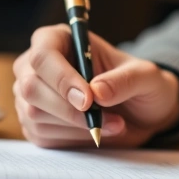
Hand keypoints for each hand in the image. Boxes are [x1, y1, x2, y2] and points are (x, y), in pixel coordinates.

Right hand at [13, 24, 178, 147]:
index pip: (43, 56)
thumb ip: (125, 79)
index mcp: (58, 40)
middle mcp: (36, 66)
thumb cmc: (140, 85)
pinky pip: (43, 135)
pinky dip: (74, 138)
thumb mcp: (147, 76)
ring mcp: (32, 96)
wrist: (140, 113)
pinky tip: (96, 131)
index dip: (62, 79)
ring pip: (35, 114)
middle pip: (31, 88)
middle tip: (109, 118)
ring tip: (114, 123)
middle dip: (70, 109)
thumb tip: (96, 91)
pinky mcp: (35, 123)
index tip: (88, 100)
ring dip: (78, 126)